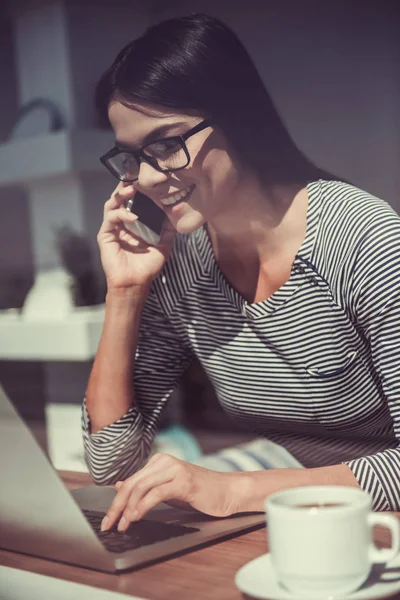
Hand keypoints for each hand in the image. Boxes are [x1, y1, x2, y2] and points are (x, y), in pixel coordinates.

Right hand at [98, 182, 175, 289]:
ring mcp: (112, 227)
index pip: (134, 200)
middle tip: (135, 175)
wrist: (136, 283)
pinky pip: (111, 218)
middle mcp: (122, 222)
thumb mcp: (163, 244)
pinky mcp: (105, 234)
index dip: (140, 189)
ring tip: (131, 189)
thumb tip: (178, 210)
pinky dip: (121, 215)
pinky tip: (133, 217)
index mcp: (134, 222)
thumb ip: (168, 228)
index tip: (148, 177)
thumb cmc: (148, 266)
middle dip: (127, 185)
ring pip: (112, 203)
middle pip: (121, 197)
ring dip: (121, 194)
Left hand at [100, 454, 249, 531]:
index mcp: (159, 462)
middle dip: (116, 506)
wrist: (227, 492)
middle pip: (132, 484)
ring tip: (122, 525)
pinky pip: (156, 493)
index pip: (130, 481)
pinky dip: (142, 506)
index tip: (107, 519)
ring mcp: (174, 470)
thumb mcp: (168, 489)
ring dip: (127, 509)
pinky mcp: (183, 481)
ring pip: (141, 488)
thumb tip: (120, 486)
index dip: (116, 501)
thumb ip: (146, 486)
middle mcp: (164, 461)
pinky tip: (136, 517)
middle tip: (107, 525)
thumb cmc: (199, 492)